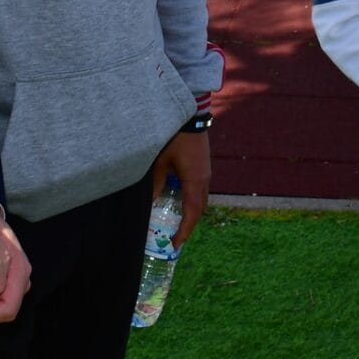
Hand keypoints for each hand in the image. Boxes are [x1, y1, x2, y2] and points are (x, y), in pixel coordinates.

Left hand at [151, 128, 210, 246]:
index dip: (184, 230)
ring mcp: (206, 172)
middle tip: (176, 236)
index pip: (192, 213)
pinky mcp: (204, 165)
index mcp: (195, 181)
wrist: (191, 115)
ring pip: (201, 199)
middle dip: (189, 224)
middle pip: (200, 209)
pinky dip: (192, 200)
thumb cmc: (174, 137)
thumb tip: (152, 202)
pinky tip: (179, 199)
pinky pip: (200, 189)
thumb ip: (157, 182)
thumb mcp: (160, 161)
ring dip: (191, 212)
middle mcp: (204, 179)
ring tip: (178, 221)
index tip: (176, 244)